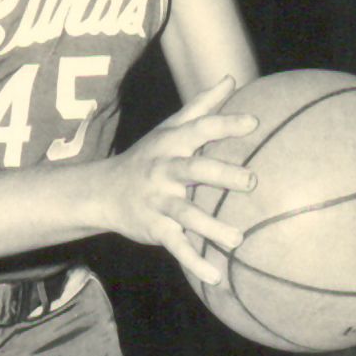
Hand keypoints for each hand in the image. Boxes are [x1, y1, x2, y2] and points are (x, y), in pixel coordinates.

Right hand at [103, 75, 258, 284]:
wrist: (102, 192)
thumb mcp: (169, 129)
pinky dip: (195, 262)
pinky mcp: (155, 229)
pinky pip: (176, 247)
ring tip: (238, 240)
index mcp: (172, 145)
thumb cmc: (148, 157)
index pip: (200, 129)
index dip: (224, 125)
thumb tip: (231, 78)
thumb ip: (201, 107)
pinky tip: (217, 277)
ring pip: (185, 214)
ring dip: (211, 227)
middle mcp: (164, 171)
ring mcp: (158, 202)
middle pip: (193, 170)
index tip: (253, 123)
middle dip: (220, 174)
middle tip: (252, 181)